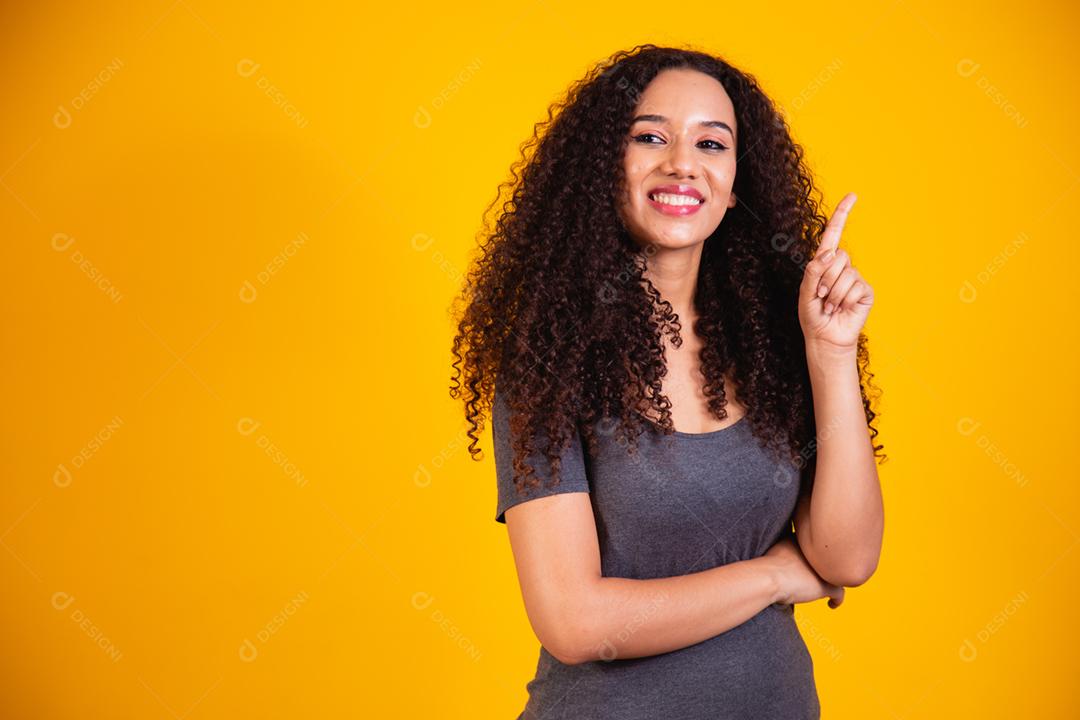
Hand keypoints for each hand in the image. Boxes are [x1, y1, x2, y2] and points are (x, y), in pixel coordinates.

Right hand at [763, 534, 844, 608]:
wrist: (769, 578)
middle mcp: (820, 552)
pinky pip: (839, 593)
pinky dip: (837, 599)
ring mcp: (826, 569)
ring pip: (836, 574)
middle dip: (827, 568)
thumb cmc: (766, 566)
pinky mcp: (828, 586)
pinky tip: (831, 604)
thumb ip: (786, 548)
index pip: (818, 546)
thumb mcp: (776, 548)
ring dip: (833, 581)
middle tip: (819, 578)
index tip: (812, 564)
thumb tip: (785, 554)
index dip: (817, 556)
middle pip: (830, 559)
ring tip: (827, 588)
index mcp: (806, 540)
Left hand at [798, 192, 874, 353]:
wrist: (825, 337)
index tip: (852, 195)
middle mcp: (841, 266)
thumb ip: (812, 272)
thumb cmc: (812, 316)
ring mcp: (854, 278)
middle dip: (825, 278)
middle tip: (820, 296)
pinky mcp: (864, 291)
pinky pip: (854, 287)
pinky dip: (843, 300)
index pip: (833, 234)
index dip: (842, 214)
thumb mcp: (804, 293)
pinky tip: (840, 309)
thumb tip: (829, 254)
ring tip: (829, 306)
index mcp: (824, 263)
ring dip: (832, 293)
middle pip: (838, 256)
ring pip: (845, 273)